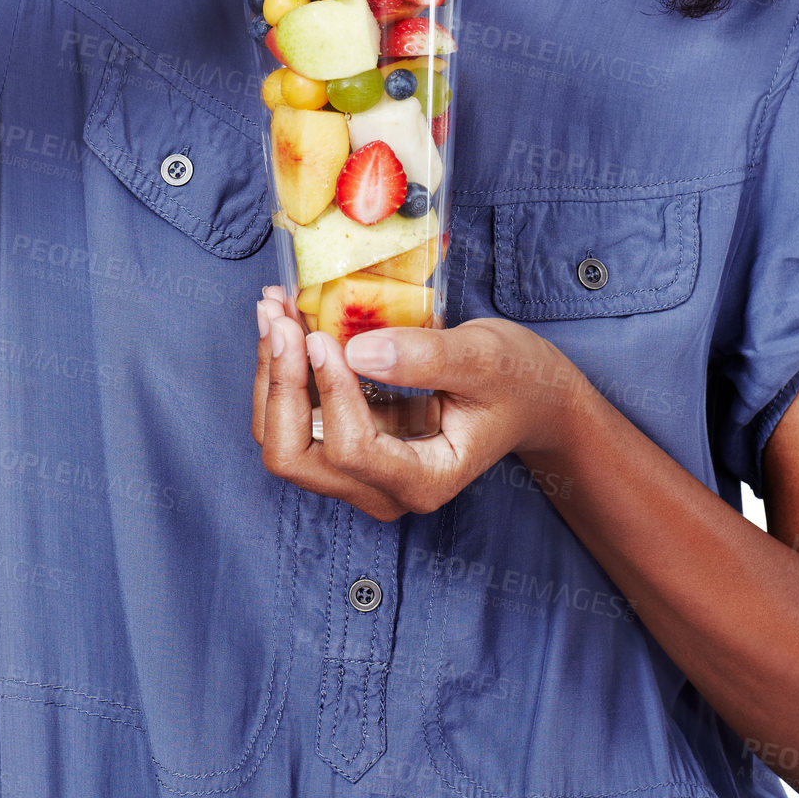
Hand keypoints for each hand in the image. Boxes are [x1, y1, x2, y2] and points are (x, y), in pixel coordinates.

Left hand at [252, 289, 582, 520]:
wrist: (527, 395)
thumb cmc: (515, 379)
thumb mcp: (484, 358)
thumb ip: (426, 357)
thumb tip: (356, 353)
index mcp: (424, 480)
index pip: (353, 450)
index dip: (328, 392)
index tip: (322, 334)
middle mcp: (382, 489)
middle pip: (296, 457)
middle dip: (280, 385)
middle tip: (279, 317)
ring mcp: (359, 472)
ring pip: (282, 439)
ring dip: (271, 374)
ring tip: (273, 308)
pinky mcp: (345, 445)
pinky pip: (294, 418)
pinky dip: (282, 370)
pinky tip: (284, 320)